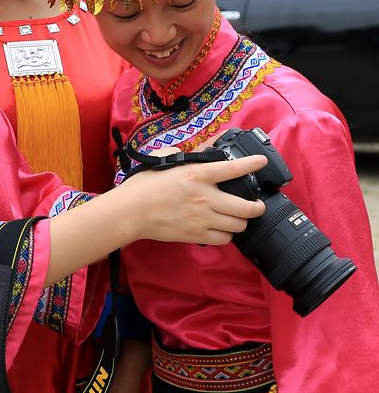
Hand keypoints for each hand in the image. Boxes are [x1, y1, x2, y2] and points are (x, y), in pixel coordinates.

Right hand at [119, 154, 266, 245]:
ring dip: (241, 222)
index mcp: (196, 174)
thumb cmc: (142, 186)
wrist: (130, 212)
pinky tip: (221, 229)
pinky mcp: (196, 235)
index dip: (253, 164)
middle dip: (257, 207)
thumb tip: (193, 153)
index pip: (233, 168)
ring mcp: (202, 218)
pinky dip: (226, 236)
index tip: (262, 162)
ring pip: (238, 225)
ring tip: (237, 218)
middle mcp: (205, 197)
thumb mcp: (162, 162)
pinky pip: (223, 239)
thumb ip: (182, 155)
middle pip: (247, 207)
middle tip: (256, 205)